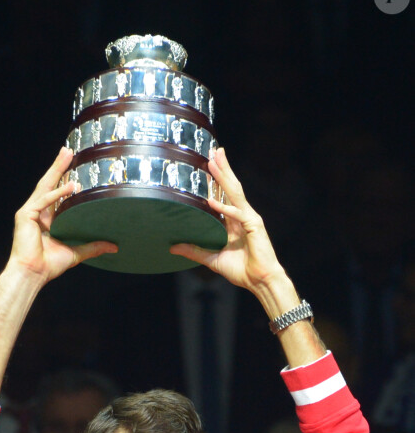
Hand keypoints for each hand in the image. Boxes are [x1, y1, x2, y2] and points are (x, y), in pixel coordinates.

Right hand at [8, 147, 116, 283]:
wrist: (33, 273)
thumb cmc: (49, 265)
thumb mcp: (76, 252)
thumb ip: (93, 246)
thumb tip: (113, 246)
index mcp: (47, 219)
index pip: (56, 194)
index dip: (64, 179)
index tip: (75, 167)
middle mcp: (37, 212)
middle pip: (49, 184)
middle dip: (58, 167)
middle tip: (69, 150)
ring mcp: (30, 212)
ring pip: (45, 186)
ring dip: (56, 169)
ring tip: (67, 154)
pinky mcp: (25, 215)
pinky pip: (43, 201)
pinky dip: (56, 194)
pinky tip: (70, 186)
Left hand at [170, 148, 284, 293]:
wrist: (259, 281)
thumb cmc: (241, 270)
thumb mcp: (211, 259)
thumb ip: (194, 250)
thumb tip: (173, 246)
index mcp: (234, 222)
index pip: (224, 195)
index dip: (217, 179)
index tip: (208, 164)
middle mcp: (242, 216)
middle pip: (230, 188)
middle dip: (222, 169)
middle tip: (213, 151)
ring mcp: (249, 219)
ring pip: (235, 193)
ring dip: (224, 177)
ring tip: (214, 161)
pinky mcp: (254, 226)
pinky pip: (237, 214)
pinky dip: (225, 208)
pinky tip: (212, 201)